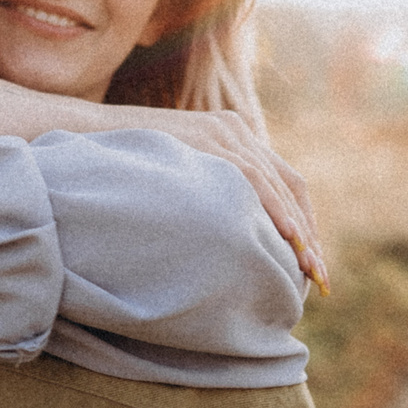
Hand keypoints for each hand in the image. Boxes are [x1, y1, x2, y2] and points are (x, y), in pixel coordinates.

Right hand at [126, 110, 327, 293]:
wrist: (87, 133)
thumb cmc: (125, 166)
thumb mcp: (178, 177)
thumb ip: (206, 192)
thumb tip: (226, 237)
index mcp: (233, 137)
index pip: (284, 182)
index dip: (303, 223)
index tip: (310, 262)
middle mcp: (236, 130)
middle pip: (291, 185)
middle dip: (309, 234)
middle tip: (320, 277)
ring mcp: (224, 132)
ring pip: (278, 185)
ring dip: (299, 230)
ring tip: (310, 268)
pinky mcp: (209, 139)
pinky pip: (254, 179)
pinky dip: (275, 209)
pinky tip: (289, 238)